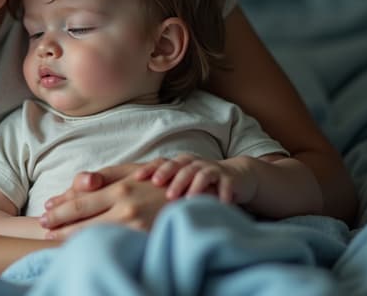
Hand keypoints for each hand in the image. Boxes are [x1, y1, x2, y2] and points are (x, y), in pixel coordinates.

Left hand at [38, 163, 169, 239]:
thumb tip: (79, 183)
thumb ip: (104, 177)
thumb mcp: (132, 171)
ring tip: (54, 241)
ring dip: (71, 240)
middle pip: (83, 224)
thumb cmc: (157, 181)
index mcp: (121, 190)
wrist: (194, 198)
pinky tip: (83, 248)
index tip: (43, 215)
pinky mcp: (145, 243)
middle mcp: (127, 210)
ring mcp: (137, 230)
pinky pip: (113, 247)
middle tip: (42, 231)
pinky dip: (94, 247)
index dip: (59, 211)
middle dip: (59, 229)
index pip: (80, 204)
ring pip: (95, 238)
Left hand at [134, 154, 254, 203]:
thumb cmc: (199, 182)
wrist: (236, 177)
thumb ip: (159, 185)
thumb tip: (130, 195)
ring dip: (192, 185)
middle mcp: (193, 163)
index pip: (160, 163)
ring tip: (186, 198)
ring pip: (200, 174)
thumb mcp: (180, 179)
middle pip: (178, 166)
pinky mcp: (228, 178)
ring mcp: (211, 169)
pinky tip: (217, 203)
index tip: (136, 178)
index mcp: (178, 163)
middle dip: (169, 175)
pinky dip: (221, 193)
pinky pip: (224, 183)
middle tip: (160, 188)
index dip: (148, 168)